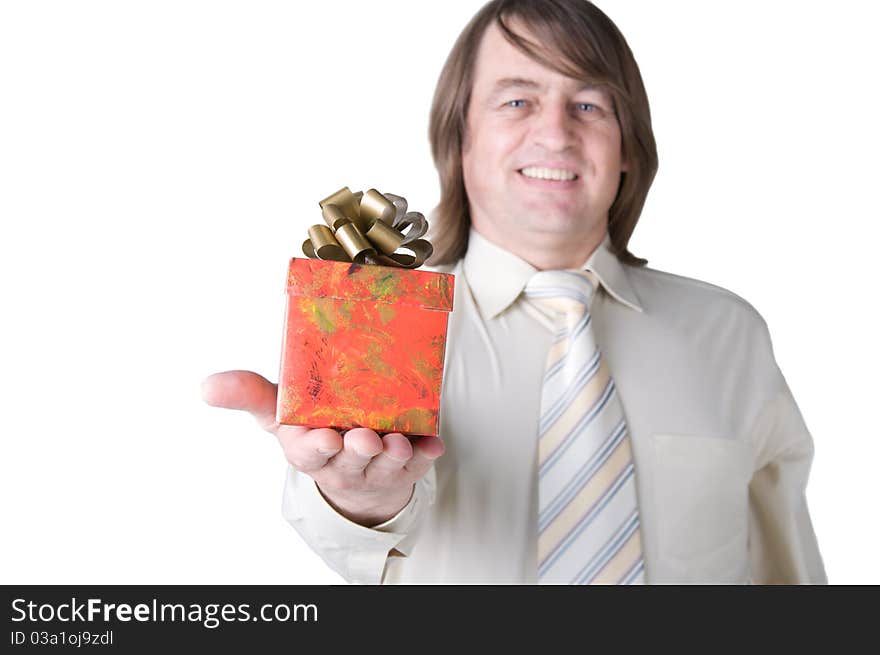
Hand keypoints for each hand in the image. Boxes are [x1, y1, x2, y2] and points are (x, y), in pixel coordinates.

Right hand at [200, 370, 443, 525]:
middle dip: (358, 449)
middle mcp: (342, 462)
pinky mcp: (405, 466)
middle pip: (351, 458)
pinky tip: (433, 444)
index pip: (309, 452)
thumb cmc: (314, 434)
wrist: (354, 474)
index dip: (316, 447)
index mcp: (309, 449)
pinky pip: (419, 463)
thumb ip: (250, 396)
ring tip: (397, 441)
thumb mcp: (279, 417)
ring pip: (386, 465)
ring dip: (393, 454)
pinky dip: (426, 453)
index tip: (323, 438)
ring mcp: (376, 467)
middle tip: (364, 437)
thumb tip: (207, 385)